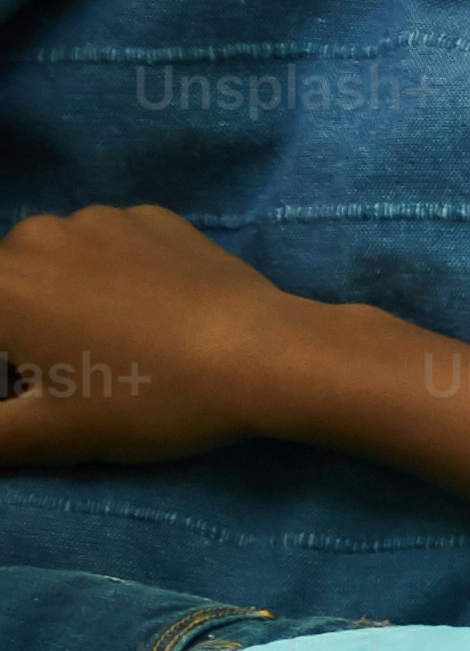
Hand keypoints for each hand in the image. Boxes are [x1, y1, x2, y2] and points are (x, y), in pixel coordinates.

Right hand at [0, 203, 337, 470]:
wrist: (264, 354)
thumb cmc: (150, 398)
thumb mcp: (54, 433)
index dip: (11, 363)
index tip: (40, 385)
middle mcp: (32, 234)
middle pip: (11, 289)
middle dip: (27, 330)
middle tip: (81, 374)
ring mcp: (96, 217)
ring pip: (61, 263)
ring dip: (71, 298)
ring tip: (126, 346)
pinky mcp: (150, 217)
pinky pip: (116, 249)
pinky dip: (122, 277)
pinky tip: (161, 315)